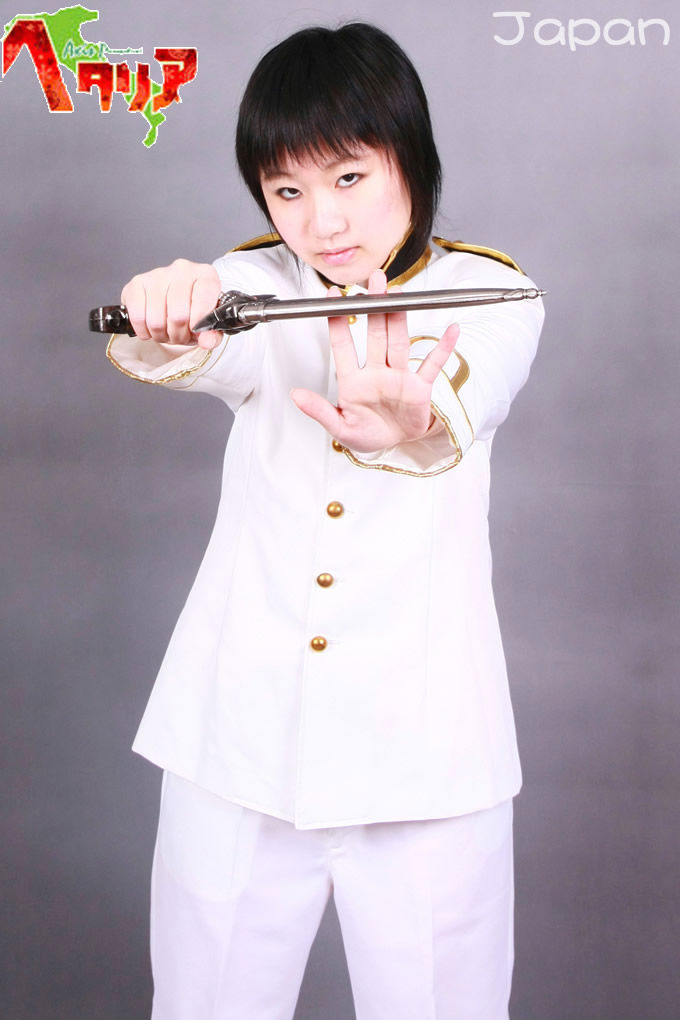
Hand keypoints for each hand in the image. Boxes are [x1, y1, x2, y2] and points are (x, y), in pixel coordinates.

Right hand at [121, 259, 221, 348]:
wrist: (173, 302)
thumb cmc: (193, 311)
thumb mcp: (209, 324)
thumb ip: (212, 334)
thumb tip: (207, 342)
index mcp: (205, 275)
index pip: (204, 300)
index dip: (199, 323)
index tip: (196, 331)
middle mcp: (182, 269)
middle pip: (178, 316)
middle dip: (179, 334)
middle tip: (181, 334)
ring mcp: (157, 274)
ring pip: (156, 321)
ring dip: (161, 335)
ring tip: (167, 330)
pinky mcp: (137, 283)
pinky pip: (138, 318)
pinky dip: (144, 331)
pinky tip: (151, 327)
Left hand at [290, 269, 459, 451]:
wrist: (394, 447)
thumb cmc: (366, 434)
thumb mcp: (339, 427)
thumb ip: (319, 411)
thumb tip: (295, 395)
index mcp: (353, 381)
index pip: (343, 345)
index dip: (337, 321)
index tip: (332, 296)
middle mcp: (376, 372)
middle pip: (375, 333)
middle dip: (374, 306)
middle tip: (374, 280)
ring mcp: (399, 377)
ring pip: (398, 341)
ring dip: (398, 317)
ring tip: (398, 293)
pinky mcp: (420, 387)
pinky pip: (433, 364)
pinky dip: (443, 348)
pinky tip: (451, 331)